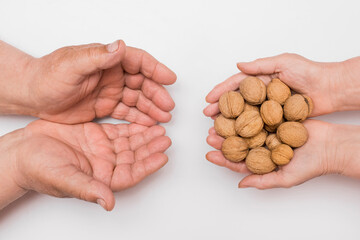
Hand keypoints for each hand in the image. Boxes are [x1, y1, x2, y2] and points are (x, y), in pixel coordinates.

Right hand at [3, 120, 170, 209]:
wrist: (23, 151)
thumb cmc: (38, 169)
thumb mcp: (64, 179)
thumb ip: (87, 189)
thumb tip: (108, 203)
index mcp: (100, 179)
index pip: (130, 175)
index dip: (147, 166)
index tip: (162, 156)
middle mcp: (104, 165)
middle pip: (134, 157)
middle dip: (150, 148)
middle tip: (165, 138)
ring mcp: (102, 149)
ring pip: (129, 143)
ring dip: (144, 137)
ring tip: (159, 128)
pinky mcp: (97, 135)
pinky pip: (119, 131)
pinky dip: (132, 127)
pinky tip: (144, 122)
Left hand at [25, 40, 175, 123]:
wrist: (35, 96)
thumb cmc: (48, 76)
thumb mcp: (71, 64)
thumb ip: (96, 56)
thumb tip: (120, 47)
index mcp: (107, 59)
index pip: (138, 60)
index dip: (156, 69)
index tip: (169, 78)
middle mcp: (112, 74)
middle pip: (142, 82)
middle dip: (157, 94)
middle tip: (168, 106)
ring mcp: (111, 90)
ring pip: (138, 98)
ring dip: (152, 107)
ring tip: (164, 118)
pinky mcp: (107, 105)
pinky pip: (128, 111)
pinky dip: (140, 118)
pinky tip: (150, 123)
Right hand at [204, 53, 344, 117]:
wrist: (329, 89)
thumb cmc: (309, 72)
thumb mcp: (284, 62)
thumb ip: (261, 65)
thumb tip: (239, 65)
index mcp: (261, 79)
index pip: (236, 85)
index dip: (221, 91)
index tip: (208, 98)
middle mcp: (261, 93)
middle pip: (236, 101)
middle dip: (220, 107)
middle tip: (207, 115)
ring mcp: (267, 107)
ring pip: (244, 114)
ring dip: (230, 120)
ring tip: (216, 126)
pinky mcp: (276, 119)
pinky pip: (258, 124)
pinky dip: (246, 130)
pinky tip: (236, 135)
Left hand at [206, 119, 359, 188]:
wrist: (330, 146)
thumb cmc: (311, 165)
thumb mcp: (286, 178)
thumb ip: (263, 181)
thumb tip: (241, 184)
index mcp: (262, 161)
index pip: (239, 161)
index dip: (223, 159)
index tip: (210, 155)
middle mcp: (263, 146)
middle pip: (238, 143)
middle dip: (223, 140)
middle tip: (209, 135)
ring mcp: (268, 131)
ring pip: (245, 127)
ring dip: (231, 124)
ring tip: (217, 121)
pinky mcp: (275, 118)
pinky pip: (258, 114)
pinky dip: (247, 111)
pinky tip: (236, 108)